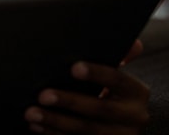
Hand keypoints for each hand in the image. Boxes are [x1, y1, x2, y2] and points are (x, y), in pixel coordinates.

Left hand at [24, 40, 149, 133]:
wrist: (117, 128)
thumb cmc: (110, 93)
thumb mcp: (116, 78)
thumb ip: (120, 58)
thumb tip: (134, 43)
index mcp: (137, 93)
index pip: (118, 79)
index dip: (97, 73)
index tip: (73, 67)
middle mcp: (134, 117)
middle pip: (99, 108)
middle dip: (69, 101)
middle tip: (43, 95)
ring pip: (85, 129)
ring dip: (55, 121)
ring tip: (31, 113)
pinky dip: (54, 134)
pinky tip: (37, 127)